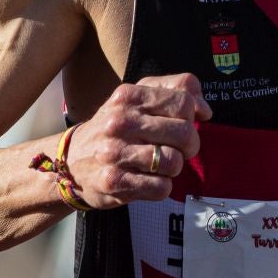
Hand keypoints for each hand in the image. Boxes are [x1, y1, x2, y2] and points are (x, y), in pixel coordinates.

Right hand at [65, 73, 211, 208]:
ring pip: (174, 162)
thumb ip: (176, 90)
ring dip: (173, 167)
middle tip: (177, 149)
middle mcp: (120, 122)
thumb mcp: (139, 97)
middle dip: (188, 145)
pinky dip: (161, 187)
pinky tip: (148, 180)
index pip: (183, 102)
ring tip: (159, 165)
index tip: (184, 123)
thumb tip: (205, 110)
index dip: (192, 116)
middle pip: (184, 133)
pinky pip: (161, 188)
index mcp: (129, 96)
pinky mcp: (113, 182)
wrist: (72, 160)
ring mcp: (114, 152)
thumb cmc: (116, 128)